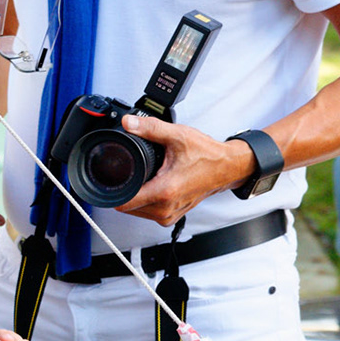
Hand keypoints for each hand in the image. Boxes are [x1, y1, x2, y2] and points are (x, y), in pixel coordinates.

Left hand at [115, 116, 259, 225]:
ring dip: (135, 197)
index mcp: (164, 191)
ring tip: (145, 179)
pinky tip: (153, 186)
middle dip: (125, 190)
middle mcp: (166, 208)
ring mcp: (169, 215)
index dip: (113, 190)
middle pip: (127, 207)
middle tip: (132, 173)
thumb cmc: (208, 156)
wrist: (228, 168)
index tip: (111, 179)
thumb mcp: (177, 136)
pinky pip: (149, 213)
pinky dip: (146, 201)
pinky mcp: (173, 217)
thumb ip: (150, 128)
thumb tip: (129, 123)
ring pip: (137, 212)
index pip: (124, 202)